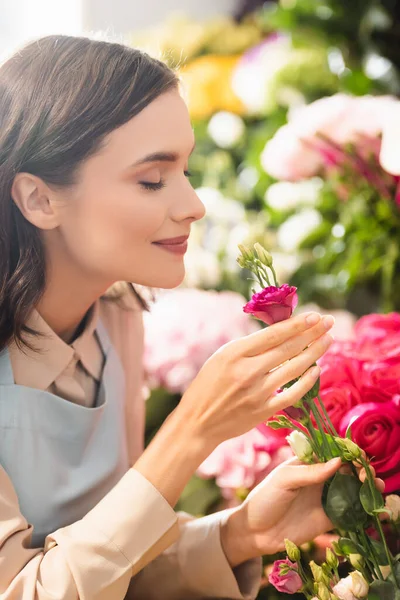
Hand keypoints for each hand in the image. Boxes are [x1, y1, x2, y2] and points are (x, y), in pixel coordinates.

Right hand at [177, 312, 333, 450]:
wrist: (197, 421)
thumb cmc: (208, 385)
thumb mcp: (221, 357)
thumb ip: (249, 347)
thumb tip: (281, 333)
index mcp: (234, 353)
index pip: (273, 334)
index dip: (297, 324)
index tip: (314, 315)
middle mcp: (247, 371)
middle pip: (288, 349)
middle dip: (312, 333)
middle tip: (329, 322)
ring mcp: (257, 392)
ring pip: (294, 368)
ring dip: (315, 353)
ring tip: (328, 340)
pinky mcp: (263, 411)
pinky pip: (292, 394)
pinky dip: (307, 381)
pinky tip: (316, 369)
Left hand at [220, 458, 385, 566]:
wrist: (255, 533)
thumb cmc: (265, 499)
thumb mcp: (284, 480)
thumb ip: (310, 472)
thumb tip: (338, 461)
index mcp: (308, 463)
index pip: (332, 452)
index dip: (347, 452)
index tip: (358, 456)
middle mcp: (320, 478)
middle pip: (347, 469)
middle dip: (362, 468)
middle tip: (368, 474)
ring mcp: (326, 498)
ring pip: (353, 489)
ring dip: (367, 486)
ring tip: (376, 486)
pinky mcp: (329, 519)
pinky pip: (351, 512)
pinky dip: (364, 509)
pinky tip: (374, 508)